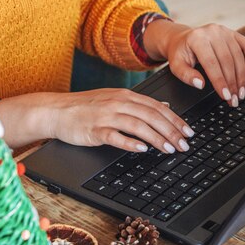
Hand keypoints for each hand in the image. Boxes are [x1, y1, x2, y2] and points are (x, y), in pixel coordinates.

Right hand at [0, 90, 193, 152]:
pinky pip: (115, 136)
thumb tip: (164, 108)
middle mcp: (118, 103)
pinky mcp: (95, 129)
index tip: (188, 132)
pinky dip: (130, 142)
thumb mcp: (115, 100)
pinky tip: (142, 149)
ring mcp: (106, 116)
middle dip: (171, 131)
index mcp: (126, 96)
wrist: (56, 111)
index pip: (157, 107)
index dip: (175, 120)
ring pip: (138, 125)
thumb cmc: (85, 108)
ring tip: (169, 149)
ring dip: (157, 138)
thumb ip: (140, 104)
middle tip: (184, 144)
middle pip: (151, 116)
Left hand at [144, 21, 244, 106]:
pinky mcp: (233, 33)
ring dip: (241, 77)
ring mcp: (225, 31)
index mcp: (197, 38)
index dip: (220, 81)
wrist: (183, 39)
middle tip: (235, 99)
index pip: (211, 63)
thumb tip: (201, 84)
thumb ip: (186, 75)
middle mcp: (212, 32)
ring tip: (240, 92)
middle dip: (232, 83)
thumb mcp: (176, 65)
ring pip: (238, 56)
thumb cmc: (181, 54)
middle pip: (227, 61)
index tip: (225, 96)